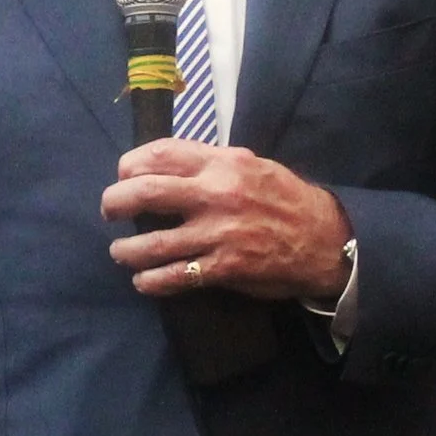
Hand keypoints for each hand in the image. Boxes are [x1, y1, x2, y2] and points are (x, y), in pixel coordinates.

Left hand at [101, 138, 351, 302]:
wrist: (326, 240)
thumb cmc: (285, 199)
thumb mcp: (252, 165)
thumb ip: (211, 162)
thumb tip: (166, 163)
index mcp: (222, 163)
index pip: (161, 154)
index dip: (130, 164)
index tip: (123, 174)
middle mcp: (216, 194)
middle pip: (145, 192)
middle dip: (115, 202)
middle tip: (109, 211)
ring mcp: (218, 233)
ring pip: (152, 242)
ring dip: (126, 250)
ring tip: (121, 252)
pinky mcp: (224, 268)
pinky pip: (175, 276)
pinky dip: (150, 280)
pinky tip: (143, 280)